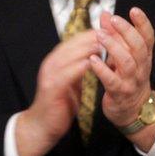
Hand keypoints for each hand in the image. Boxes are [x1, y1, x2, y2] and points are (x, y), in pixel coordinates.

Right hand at [16, 30, 100, 155]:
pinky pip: (66, 73)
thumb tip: (96, 55)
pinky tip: (92, 63)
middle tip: (112, 33)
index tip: (112, 30)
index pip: (75, 40)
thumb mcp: (71, 80)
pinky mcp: (51, 88)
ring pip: (69, 55)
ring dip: (87, 49)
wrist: (42, 125)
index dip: (93, 34)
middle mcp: (51, 63)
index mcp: (56, 60)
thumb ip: (80, 67)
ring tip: (105, 44)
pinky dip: (79, 67)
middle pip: (73, 44)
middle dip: (93, 38)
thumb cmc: (59, 103)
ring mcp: (50, 75)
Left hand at [91, 8, 154, 148]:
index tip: (134, 10)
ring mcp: (132, 81)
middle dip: (126, 31)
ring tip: (100, 35)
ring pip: (127, 62)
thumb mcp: (123, 56)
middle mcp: (141, 67)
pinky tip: (93, 60)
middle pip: (138, 46)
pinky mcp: (120, 93)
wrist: (132, 111)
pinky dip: (103, 70)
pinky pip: (112, 81)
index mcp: (144, 57)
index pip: (148, 37)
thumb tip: (106, 14)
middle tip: (113, 19)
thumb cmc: (126, 79)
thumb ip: (115, 36)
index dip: (143, 23)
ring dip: (113, 47)